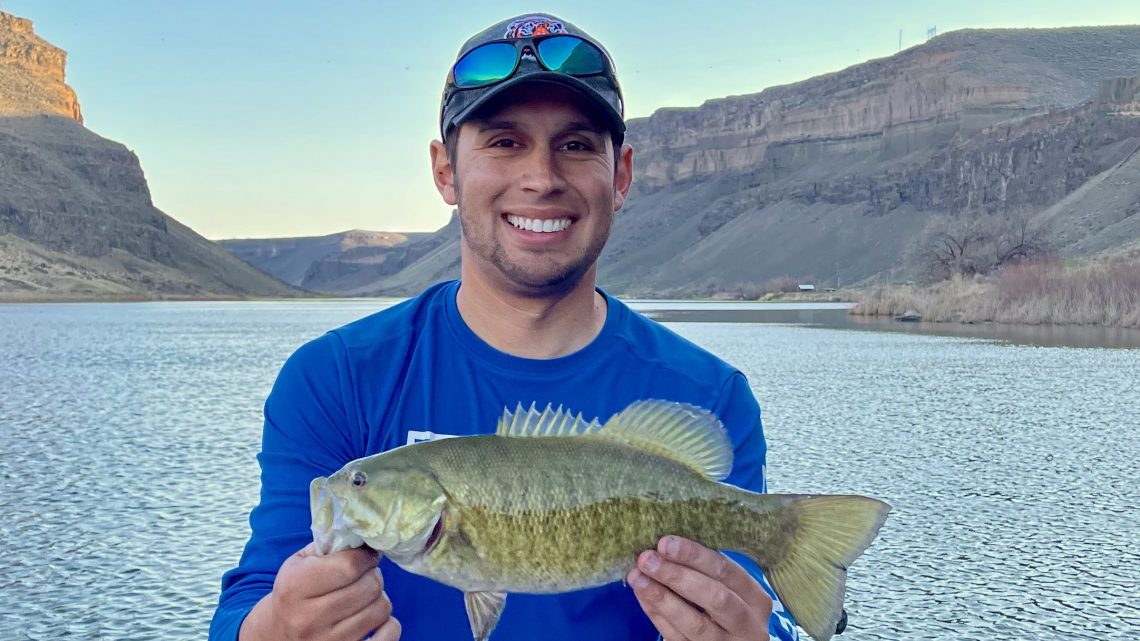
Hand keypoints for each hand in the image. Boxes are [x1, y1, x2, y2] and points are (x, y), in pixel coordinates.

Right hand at [240, 543, 400, 640]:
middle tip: (365, 575)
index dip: (366, 556)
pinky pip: (387, 637)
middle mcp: (309, 618)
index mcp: (296, 587)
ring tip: (365, 596)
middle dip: (372, 575)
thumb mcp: (299, 564)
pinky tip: (375, 618)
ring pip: (380, 609)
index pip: (349, 566)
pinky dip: (389, 625)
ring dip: (378, 598)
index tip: (367, 555)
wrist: (276, 634)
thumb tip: (364, 533)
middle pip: (369, 587)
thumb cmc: (294, 592)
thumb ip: (328, 545)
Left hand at [628, 536, 770, 640]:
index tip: (664, 543)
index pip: (726, 571)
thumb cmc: (728, 609)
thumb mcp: (731, 591)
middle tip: (647, 559)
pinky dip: (657, 616)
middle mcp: (748, 625)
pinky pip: (677, 638)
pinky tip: (642, 596)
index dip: (694, 555)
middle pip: (715, 597)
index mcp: (756, 599)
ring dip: (662, 598)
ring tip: (638, 578)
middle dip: (677, 576)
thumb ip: (707, 572)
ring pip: (695, 623)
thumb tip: (665, 547)